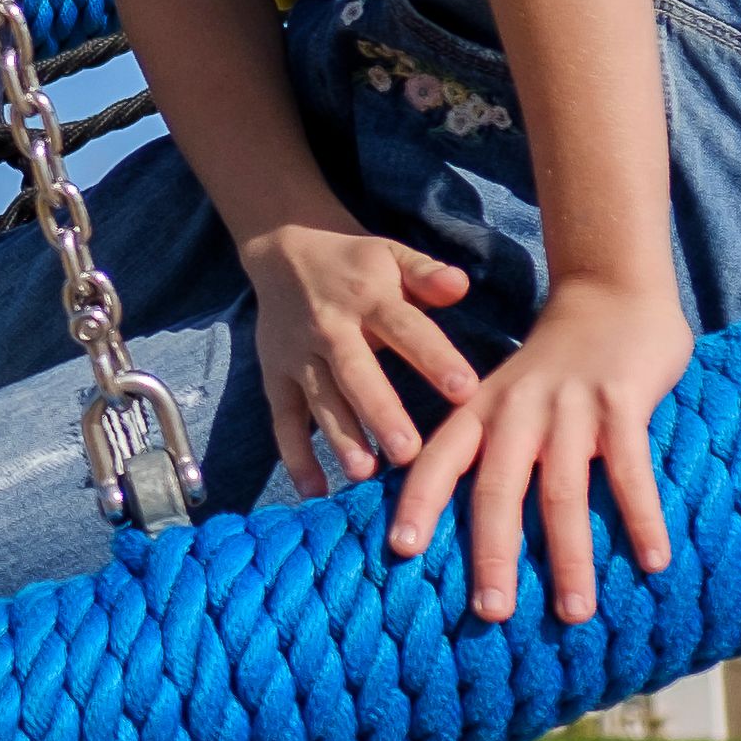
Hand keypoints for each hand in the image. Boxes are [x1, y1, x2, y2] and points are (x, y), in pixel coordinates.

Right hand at [236, 215, 484, 504]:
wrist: (283, 249)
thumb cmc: (355, 263)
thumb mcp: (392, 254)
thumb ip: (427, 274)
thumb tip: (460, 286)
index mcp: (368, 297)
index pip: (405, 328)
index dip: (434, 357)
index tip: (465, 390)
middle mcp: (330, 328)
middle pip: (356, 373)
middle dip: (380, 412)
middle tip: (407, 452)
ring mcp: (298, 356)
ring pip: (320, 400)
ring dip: (340, 437)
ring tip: (364, 473)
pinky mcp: (275, 376)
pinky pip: (283, 420)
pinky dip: (295, 456)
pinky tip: (315, 491)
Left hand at [388, 275, 689, 627]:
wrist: (612, 291)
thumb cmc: (554, 362)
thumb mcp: (506, 394)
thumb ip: (492, 446)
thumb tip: (475, 523)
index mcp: (480, 410)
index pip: (437, 460)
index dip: (416, 503)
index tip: (400, 551)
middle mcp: (516, 411)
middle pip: (497, 491)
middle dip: (493, 555)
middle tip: (491, 613)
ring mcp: (570, 407)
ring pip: (563, 493)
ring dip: (570, 558)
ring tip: (574, 612)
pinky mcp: (622, 403)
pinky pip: (631, 471)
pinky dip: (642, 518)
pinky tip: (654, 562)